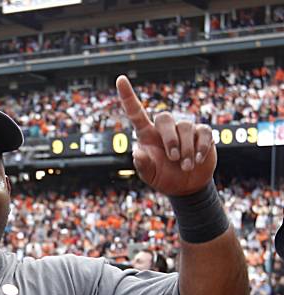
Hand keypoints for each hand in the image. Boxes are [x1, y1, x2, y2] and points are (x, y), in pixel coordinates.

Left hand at [117, 75, 216, 196]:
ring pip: (185, 127)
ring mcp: (184, 129)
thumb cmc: (163, 177)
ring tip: (185, 167)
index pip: (136, 112)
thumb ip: (143, 165)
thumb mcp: (150, 175)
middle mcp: (165, 128)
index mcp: (147, 135)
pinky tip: (197, 161)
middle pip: (164, 118)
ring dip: (186, 150)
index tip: (120, 79)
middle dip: (170, 139)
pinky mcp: (201, 133)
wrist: (185, 186)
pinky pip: (203, 132)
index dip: (128, 97)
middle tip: (173, 158)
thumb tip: (137, 153)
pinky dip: (201, 148)